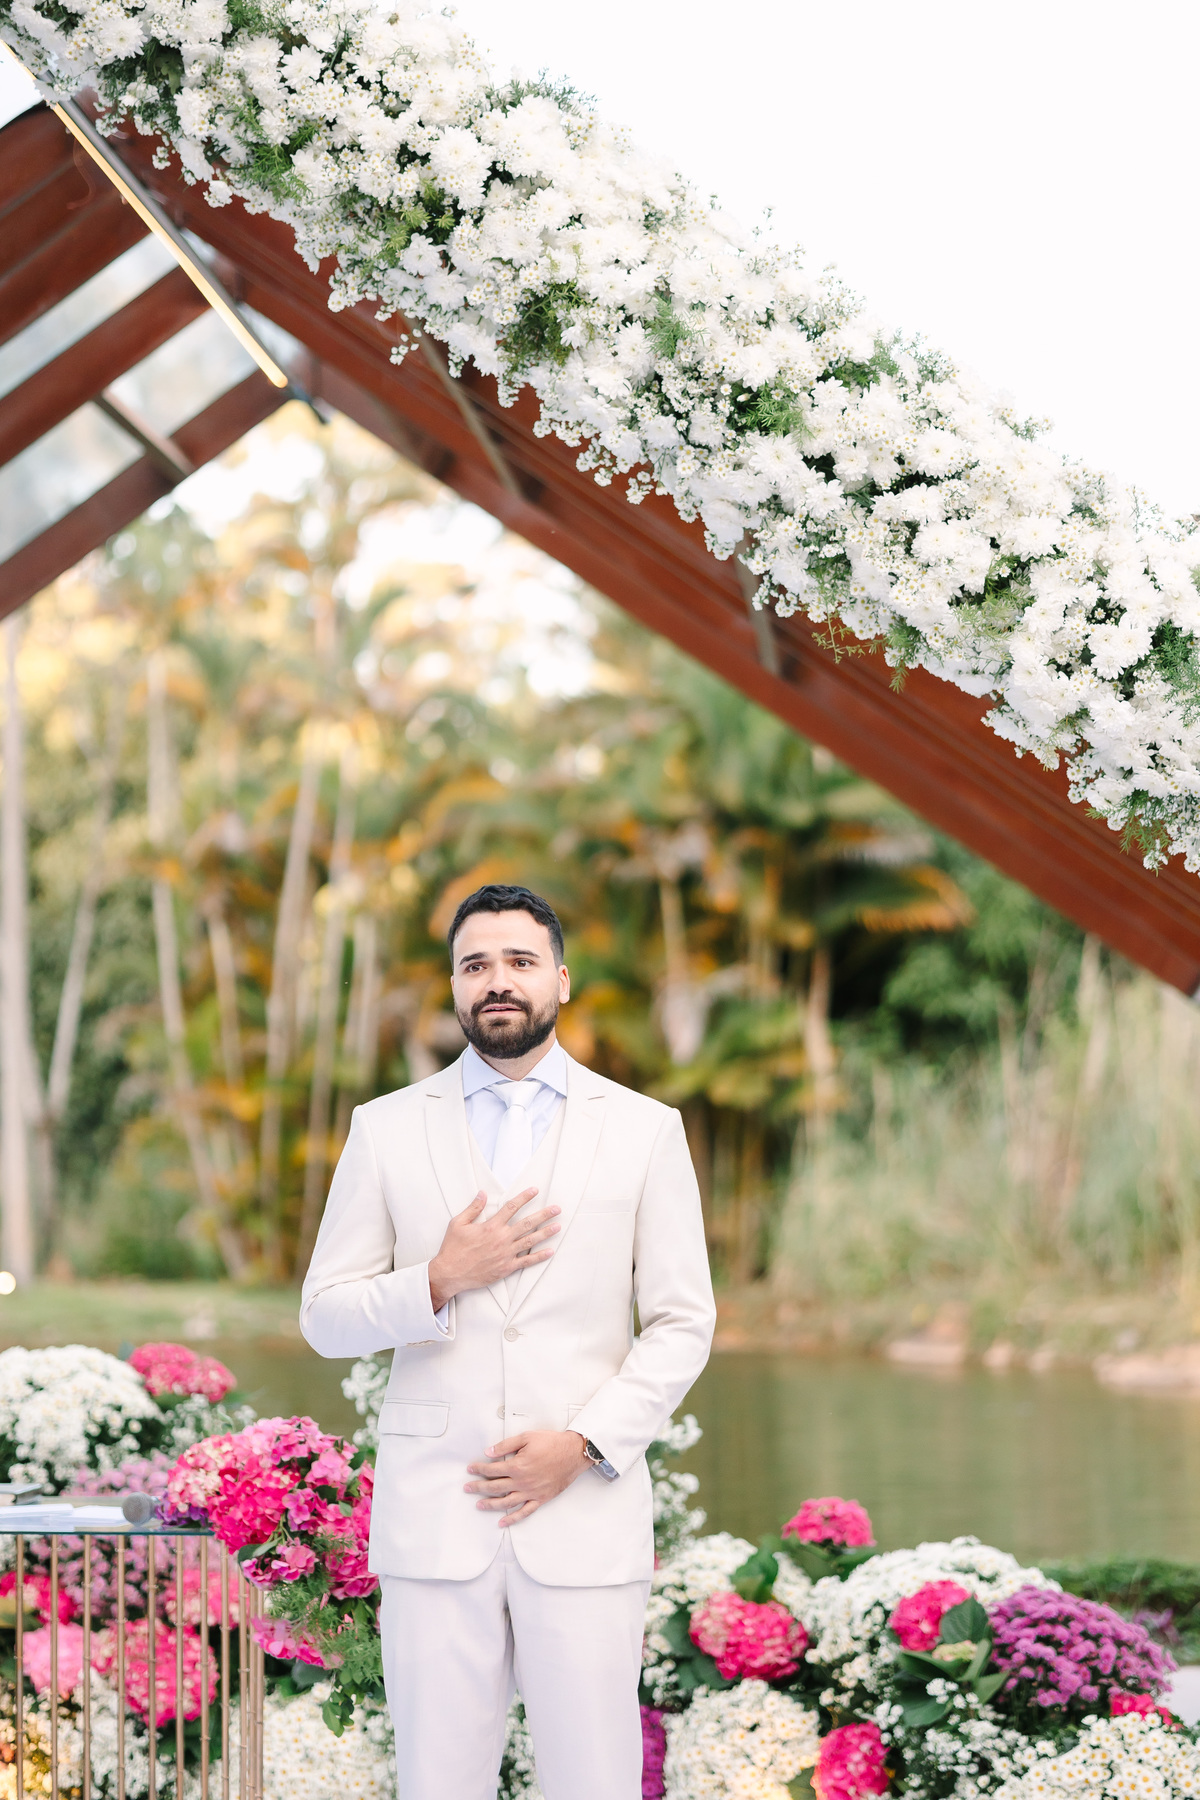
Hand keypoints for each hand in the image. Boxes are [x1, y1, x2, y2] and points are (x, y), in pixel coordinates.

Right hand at [428, 1190, 559, 1310]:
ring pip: (530, 1241)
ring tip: (558, 1226)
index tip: (535, 1190)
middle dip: (543, 1215)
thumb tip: (482, 1193)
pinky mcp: (506, 1268)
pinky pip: (526, 1261)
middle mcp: (501, 1238)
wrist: (450, 1274)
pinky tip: (550, 1252)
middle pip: (527, 1223)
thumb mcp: (457, 1224)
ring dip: (545, 1233)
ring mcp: (505, 1254)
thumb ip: (473, 1208)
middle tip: (557, 1209)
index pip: (511, 1207)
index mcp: (491, 1226)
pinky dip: (539, 1257)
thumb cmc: (452, 1248)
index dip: (524, 1197)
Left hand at [465, 1431, 588, 1524]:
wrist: (573, 1453)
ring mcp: (531, 1493)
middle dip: (478, 1488)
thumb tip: (489, 1452)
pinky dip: (512, 1518)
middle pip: (495, 1488)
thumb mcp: (527, 1437)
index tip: (470, 1469)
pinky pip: (524, 1512)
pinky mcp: (540, 1499)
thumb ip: (506, 1445)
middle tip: (467, 1488)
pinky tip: (502, 1522)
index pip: (492, 1470)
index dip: (479, 1469)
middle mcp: (522, 1482)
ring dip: (490, 1505)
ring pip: (506, 1503)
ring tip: (479, 1505)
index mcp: (517, 1466)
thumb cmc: (551, 1443)